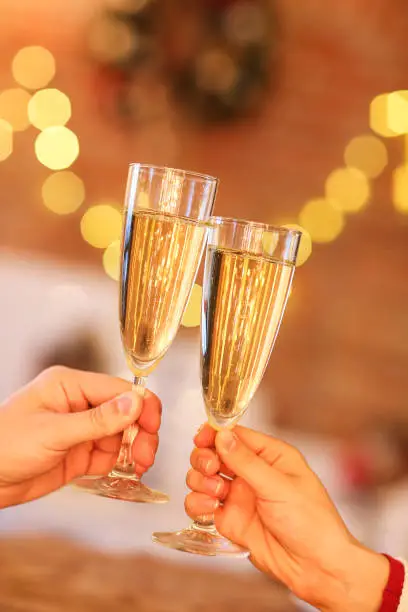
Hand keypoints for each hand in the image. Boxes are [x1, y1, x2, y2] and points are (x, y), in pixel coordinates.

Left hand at [0, 366, 160, 507]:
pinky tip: (124, 472)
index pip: (118, 389)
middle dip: (140, 432)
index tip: (153, 427)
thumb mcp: (54, 432)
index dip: (141, 406)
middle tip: (145, 455)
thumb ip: (98, 420)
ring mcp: (79, 429)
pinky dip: (120, 463)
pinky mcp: (78, 453)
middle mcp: (78, 403)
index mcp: (70, 386)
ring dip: (133, 449)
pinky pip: (109, 454)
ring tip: (138, 466)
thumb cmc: (3, 445)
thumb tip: (136, 403)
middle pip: (125, 411)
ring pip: (121, 435)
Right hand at [185, 425, 388, 611]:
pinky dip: (197, 503)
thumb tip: (222, 435)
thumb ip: (246, 462)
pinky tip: (209, 508)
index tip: (201, 438)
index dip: (215, 433)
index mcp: (270, 456)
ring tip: (216, 493)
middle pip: (213, 453)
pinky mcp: (229, 519)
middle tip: (211, 469)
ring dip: (200, 481)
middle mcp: (252, 472)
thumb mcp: (279, 486)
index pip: (235, 435)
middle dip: (205, 458)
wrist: (316, 568)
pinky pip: (201, 504)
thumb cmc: (312, 522)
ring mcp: (238, 496)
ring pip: (203, 477)